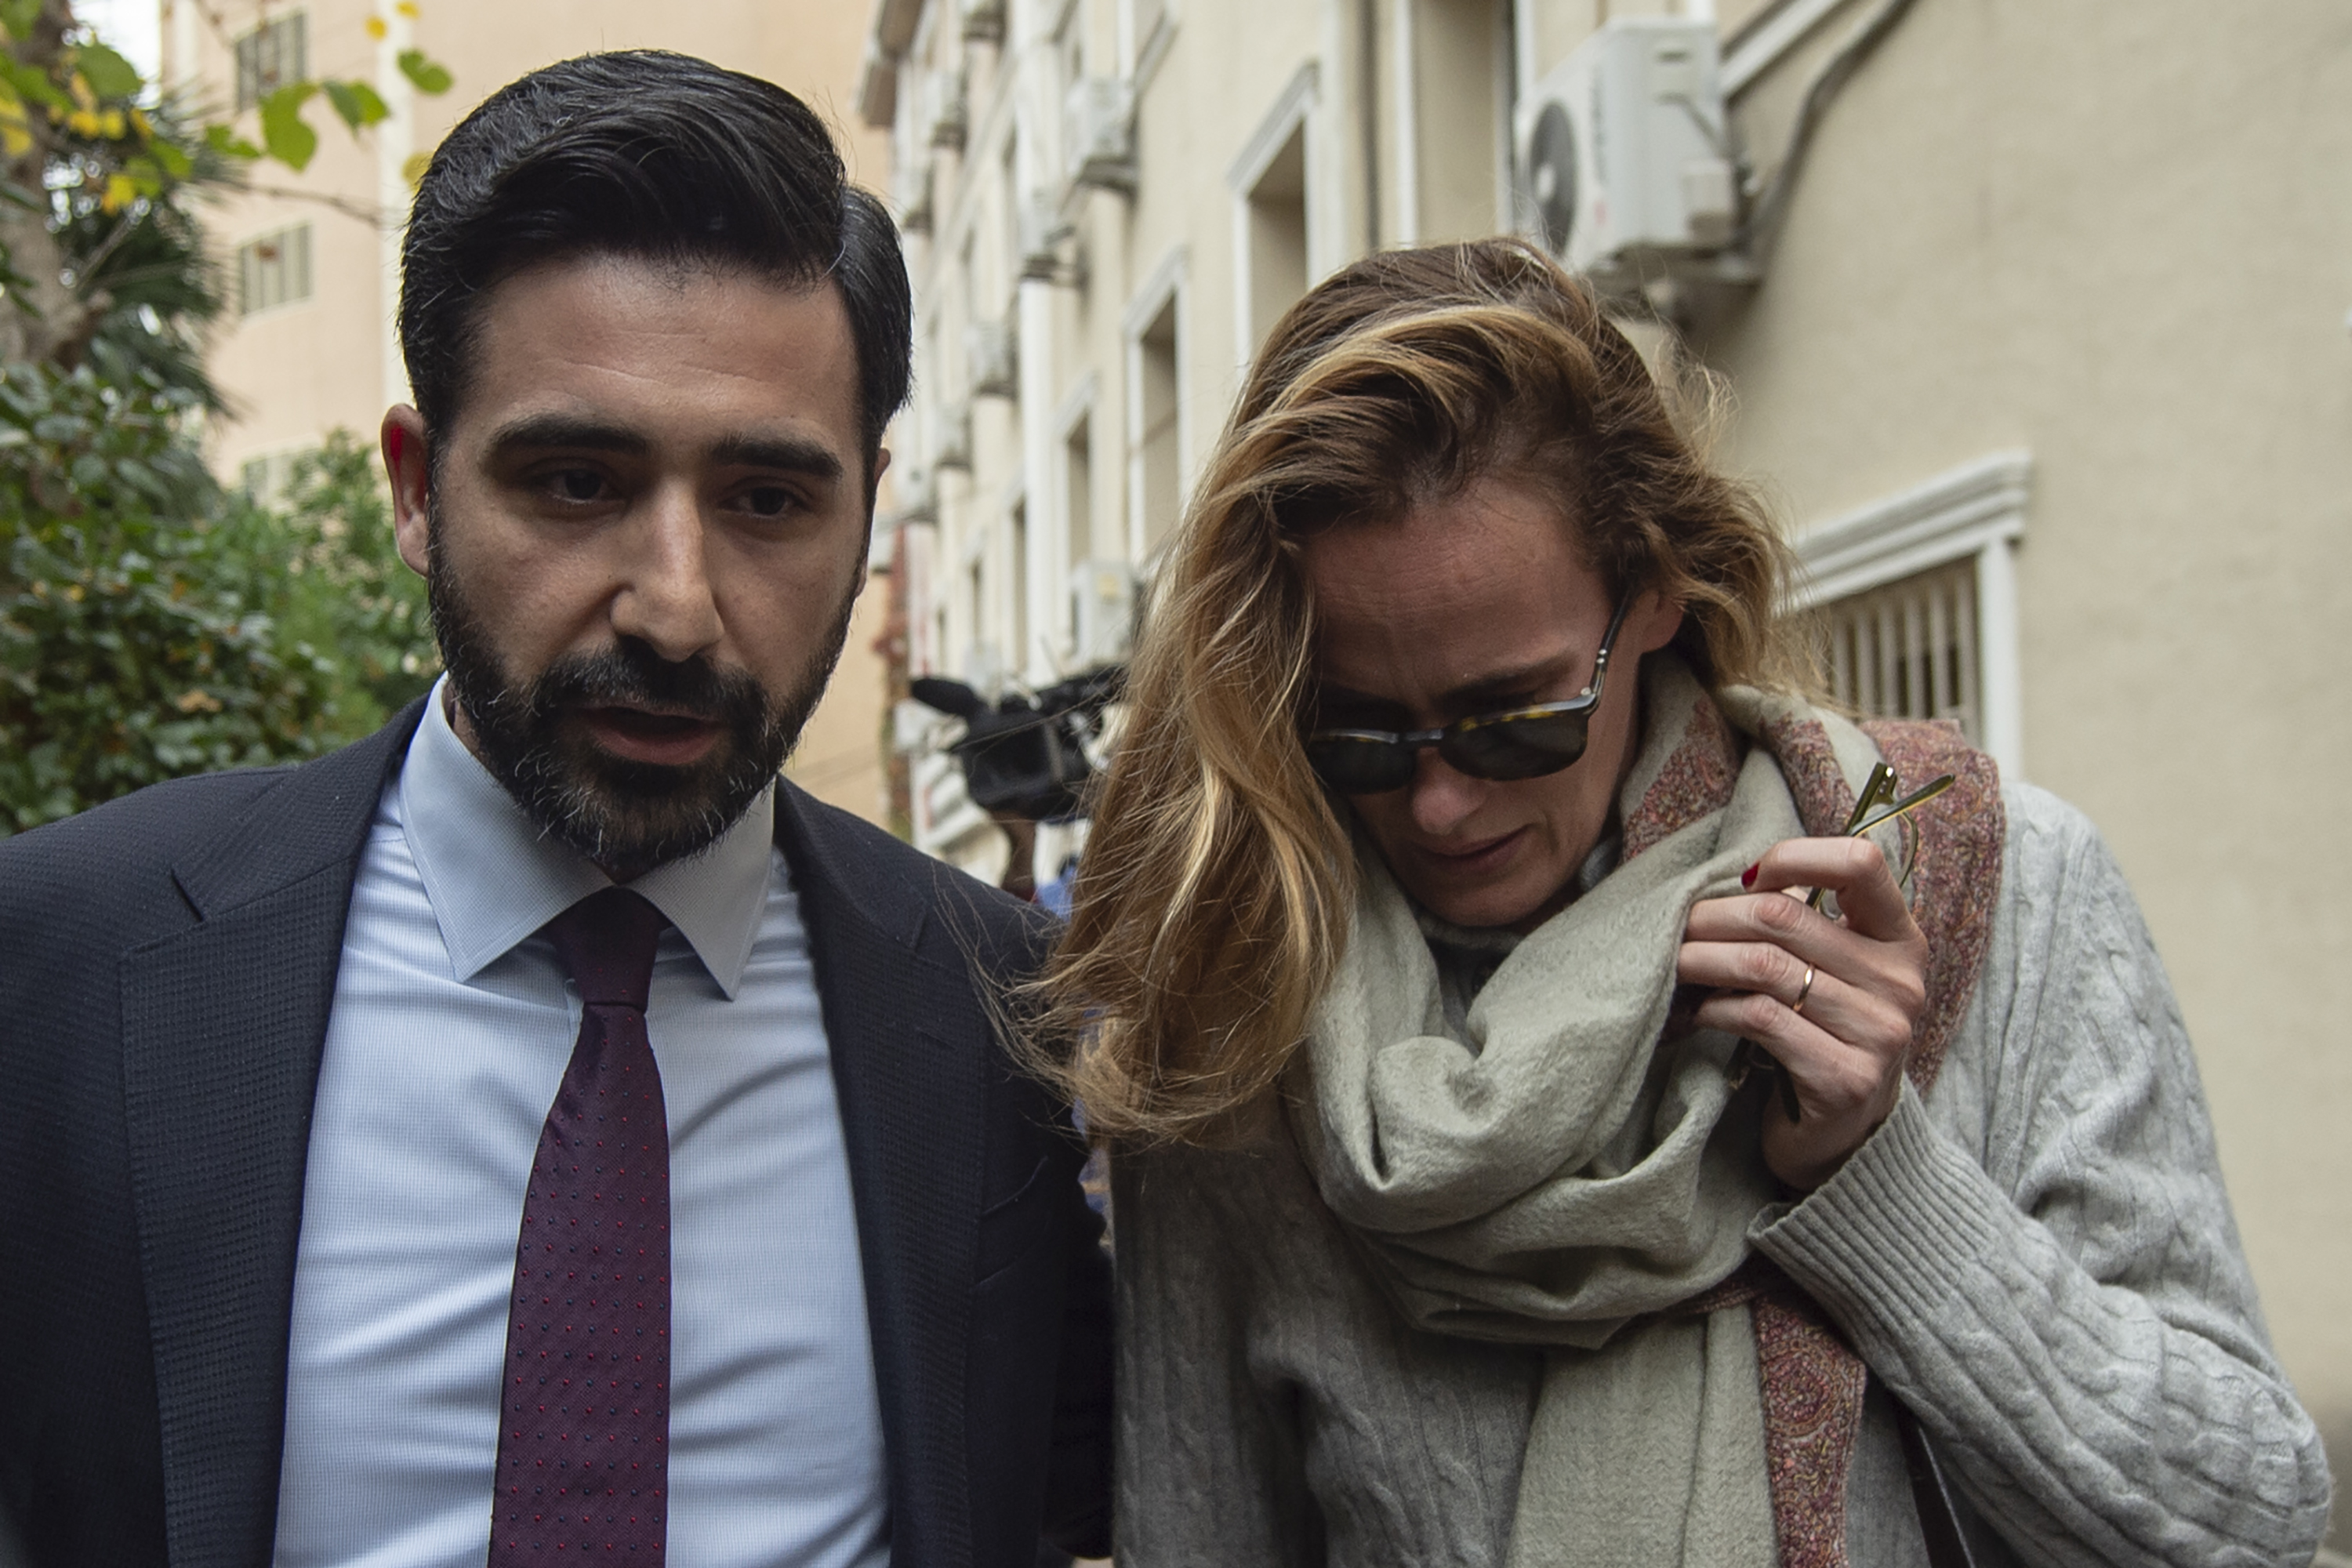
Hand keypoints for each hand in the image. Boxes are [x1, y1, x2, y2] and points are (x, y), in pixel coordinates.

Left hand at [1676, 837, 1928, 1190]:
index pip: (1861, 863)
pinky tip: (1696, 1013)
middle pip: (1784, 916)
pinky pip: (1759, 1018)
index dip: (1796, 856)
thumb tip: (1728, 882)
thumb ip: (1802, 925)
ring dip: (1700, 960)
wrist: (1847, 1139)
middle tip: (1671, 927)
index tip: (1748, 877)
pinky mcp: (1845, 1077)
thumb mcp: (1831, 973)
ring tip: (1671, 964)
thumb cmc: (1824, 1036)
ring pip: (1763, 966)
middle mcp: (1900, 982)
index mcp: (1901, 941)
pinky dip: (1714, 1008)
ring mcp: (1879, 1033)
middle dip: (1712, 916)